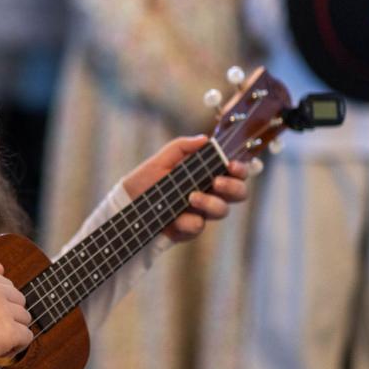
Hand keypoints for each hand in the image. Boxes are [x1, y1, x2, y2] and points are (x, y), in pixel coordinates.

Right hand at [0, 264, 32, 366]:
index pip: (6, 286)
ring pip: (24, 318)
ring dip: (13, 330)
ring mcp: (3, 310)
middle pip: (19, 301)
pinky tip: (0, 349)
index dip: (0, 304)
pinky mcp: (10, 331)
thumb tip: (1, 266)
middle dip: (9, 315)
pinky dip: (17, 346)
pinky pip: (26, 337)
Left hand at [122, 135, 248, 243]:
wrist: (127, 203)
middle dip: (233, 187)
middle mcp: (210, 193)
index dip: (241, 169)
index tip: (232, 165)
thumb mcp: (161, 159)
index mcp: (207, 174)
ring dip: (211, 203)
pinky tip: (176, 219)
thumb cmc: (146, 179)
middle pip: (238, 193)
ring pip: (222, 211)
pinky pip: (198, 226)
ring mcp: (201, 212)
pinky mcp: (189, 229)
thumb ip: (182, 147)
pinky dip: (189, 221)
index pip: (235, 172)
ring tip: (191, 197)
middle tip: (217, 182)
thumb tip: (205, 139)